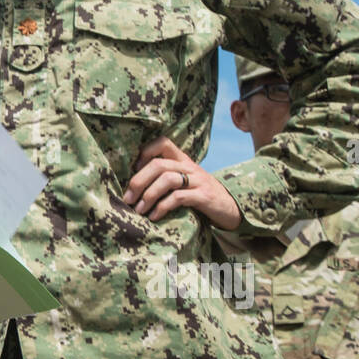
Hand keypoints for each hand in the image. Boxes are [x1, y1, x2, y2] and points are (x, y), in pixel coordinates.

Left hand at [123, 136, 241, 229]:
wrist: (231, 208)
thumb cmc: (200, 195)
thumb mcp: (185, 181)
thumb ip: (166, 177)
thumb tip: (133, 185)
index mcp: (183, 160)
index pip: (163, 142)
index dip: (145, 153)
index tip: (133, 170)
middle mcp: (190, 167)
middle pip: (159, 164)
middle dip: (139, 181)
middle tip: (128, 198)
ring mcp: (198, 181)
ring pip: (167, 179)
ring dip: (148, 195)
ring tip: (139, 209)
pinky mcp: (204, 197)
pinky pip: (178, 197)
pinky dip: (162, 207)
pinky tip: (154, 216)